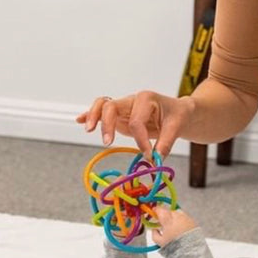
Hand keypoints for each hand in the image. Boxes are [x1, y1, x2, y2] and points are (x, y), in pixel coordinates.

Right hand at [75, 92, 193, 157]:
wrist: (178, 112)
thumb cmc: (178, 115)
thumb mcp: (177, 126)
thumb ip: (166, 142)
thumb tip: (155, 159)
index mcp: (147, 99)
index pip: (136, 120)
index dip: (141, 140)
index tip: (148, 155)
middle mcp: (132, 101)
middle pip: (112, 106)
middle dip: (108, 124)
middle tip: (108, 142)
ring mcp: (124, 108)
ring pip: (102, 105)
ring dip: (94, 116)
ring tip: (88, 130)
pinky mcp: (119, 116)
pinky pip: (101, 111)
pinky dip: (89, 115)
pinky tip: (79, 120)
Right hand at [151, 206, 196, 246]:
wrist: (191, 249)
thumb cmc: (174, 245)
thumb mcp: (160, 242)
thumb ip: (154, 234)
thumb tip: (154, 229)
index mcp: (167, 219)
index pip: (160, 209)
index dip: (156, 210)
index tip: (154, 213)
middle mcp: (177, 216)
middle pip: (169, 211)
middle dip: (166, 216)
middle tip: (164, 223)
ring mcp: (185, 217)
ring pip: (177, 214)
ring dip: (174, 218)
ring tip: (174, 228)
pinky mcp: (192, 221)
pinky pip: (185, 218)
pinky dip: (182, 221)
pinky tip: (181, 229)